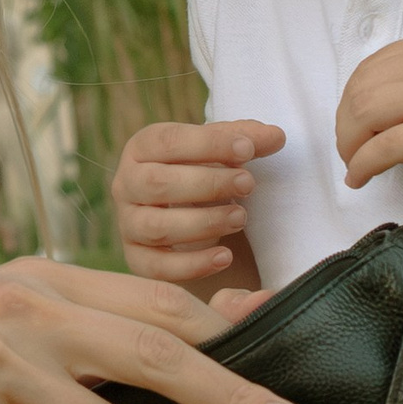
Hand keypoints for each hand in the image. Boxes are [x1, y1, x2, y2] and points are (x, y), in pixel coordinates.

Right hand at [112, 118, 286, 283]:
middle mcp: (126, 184)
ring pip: (156, 227)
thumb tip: (276, 137)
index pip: (169, 141)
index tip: (247, 150)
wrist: (181, 213)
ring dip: (203, 223)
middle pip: (157, 184)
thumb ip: (246, 141)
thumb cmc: (200, 172)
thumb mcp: (220, 152)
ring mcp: (128, 223)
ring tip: (241, 218)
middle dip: (207, 184)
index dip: (209, 144)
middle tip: (248, 184)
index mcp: (143, 148)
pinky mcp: (136, 258)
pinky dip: (193, 264)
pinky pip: (158, 267)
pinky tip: (225, 257)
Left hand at [335, 34, 402, 198]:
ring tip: (355, 164)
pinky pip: (382, 148)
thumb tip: (367, 112)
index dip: (349, 99)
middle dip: (344, 125)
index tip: (353, 127)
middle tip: (350, 151)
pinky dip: (361, 166)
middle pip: (360, 89)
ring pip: (364, 113)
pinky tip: (360, 180)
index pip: (371, 66)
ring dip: (348, 144)